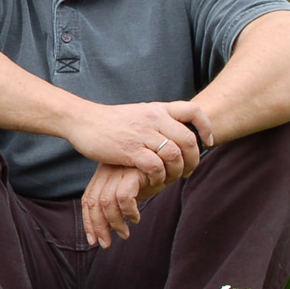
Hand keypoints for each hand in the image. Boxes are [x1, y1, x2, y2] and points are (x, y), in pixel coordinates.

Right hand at [65, 100, 210, 187]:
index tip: (206, 142)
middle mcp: (153, 118)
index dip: (206, 127)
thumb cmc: (110, 121)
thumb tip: (176, 131)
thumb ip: (157, 120)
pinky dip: (159, 176)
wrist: (83, 121)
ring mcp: (142, 134)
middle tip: (189, 170)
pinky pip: (155, 166)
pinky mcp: (129, 149)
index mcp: (157, 109)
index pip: (193, 110)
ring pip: (174, 154)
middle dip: (193, 159)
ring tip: (171, 178)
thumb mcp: (138, 113)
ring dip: (177, 171)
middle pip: (188, 139)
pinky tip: (154, 179)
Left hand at [81, 164, 164, 249]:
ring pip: (106, 202)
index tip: (93, 240)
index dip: (89, 222)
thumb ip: (117, 203)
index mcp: (103, 175)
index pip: (88, 200)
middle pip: (93, 202)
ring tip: (124, 234)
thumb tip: (108, 228)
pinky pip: (123, 197)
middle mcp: (107, 171)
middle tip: (105, 244)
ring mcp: (119, 170)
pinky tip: (136, 218)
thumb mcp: (130, 190)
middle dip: (97, 227)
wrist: (170, 160)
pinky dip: (128, 211)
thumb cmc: (150, 177)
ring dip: (115, 223)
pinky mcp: (133, 172)